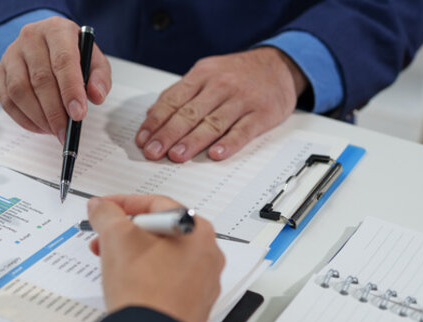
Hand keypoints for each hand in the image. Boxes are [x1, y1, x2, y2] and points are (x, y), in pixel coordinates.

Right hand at [0, 17, 111, 141]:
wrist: (47, 42)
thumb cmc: (71, 52)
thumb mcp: (93, 59)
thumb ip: (99, 77)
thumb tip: (96, 96)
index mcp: (57, 30)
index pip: (62, 60)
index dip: (70, 90)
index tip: (78, 114)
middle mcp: (31, 38)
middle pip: (40, 79)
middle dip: (55, 112)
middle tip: (66, 131)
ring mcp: (12, 54)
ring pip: (19, 91)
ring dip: (38, 117)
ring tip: (54, 130)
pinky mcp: (0, 71)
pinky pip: (7, 100)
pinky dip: (24, 119)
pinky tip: (40, 126)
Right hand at [86, 195, 224, 321]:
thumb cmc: (145, 289)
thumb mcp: (116, 237)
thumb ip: (106, 214)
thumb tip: (100, 207)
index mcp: (196, 230)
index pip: (156, 204)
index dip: (124, 203)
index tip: (105, 209)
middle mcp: (207, 254)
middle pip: (159, 231)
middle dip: (125, 233)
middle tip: (104, 239)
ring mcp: (202, 280)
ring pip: (162, 255)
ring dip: (133, 254)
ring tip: (112, 263)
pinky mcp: (192, 301)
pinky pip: (166, 278)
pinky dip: (145, 275)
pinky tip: (128, 284)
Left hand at [135, 47, 307, 161]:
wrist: (279, 65)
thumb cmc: (238, 73)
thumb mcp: (206, 73)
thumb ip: (180, 93)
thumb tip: (151, 114)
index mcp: (203, 75)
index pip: (173, 100)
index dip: (156, 121)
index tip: (143, 139)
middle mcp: (221, 86)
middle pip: (190, 113)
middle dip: (168, 134)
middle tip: (153, 152)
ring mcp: (242, 100)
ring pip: (213, 123)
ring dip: (193, 141)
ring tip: (176, 155)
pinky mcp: (262, 114)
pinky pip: (243, 131)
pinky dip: (229, 143)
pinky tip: (216, 154)